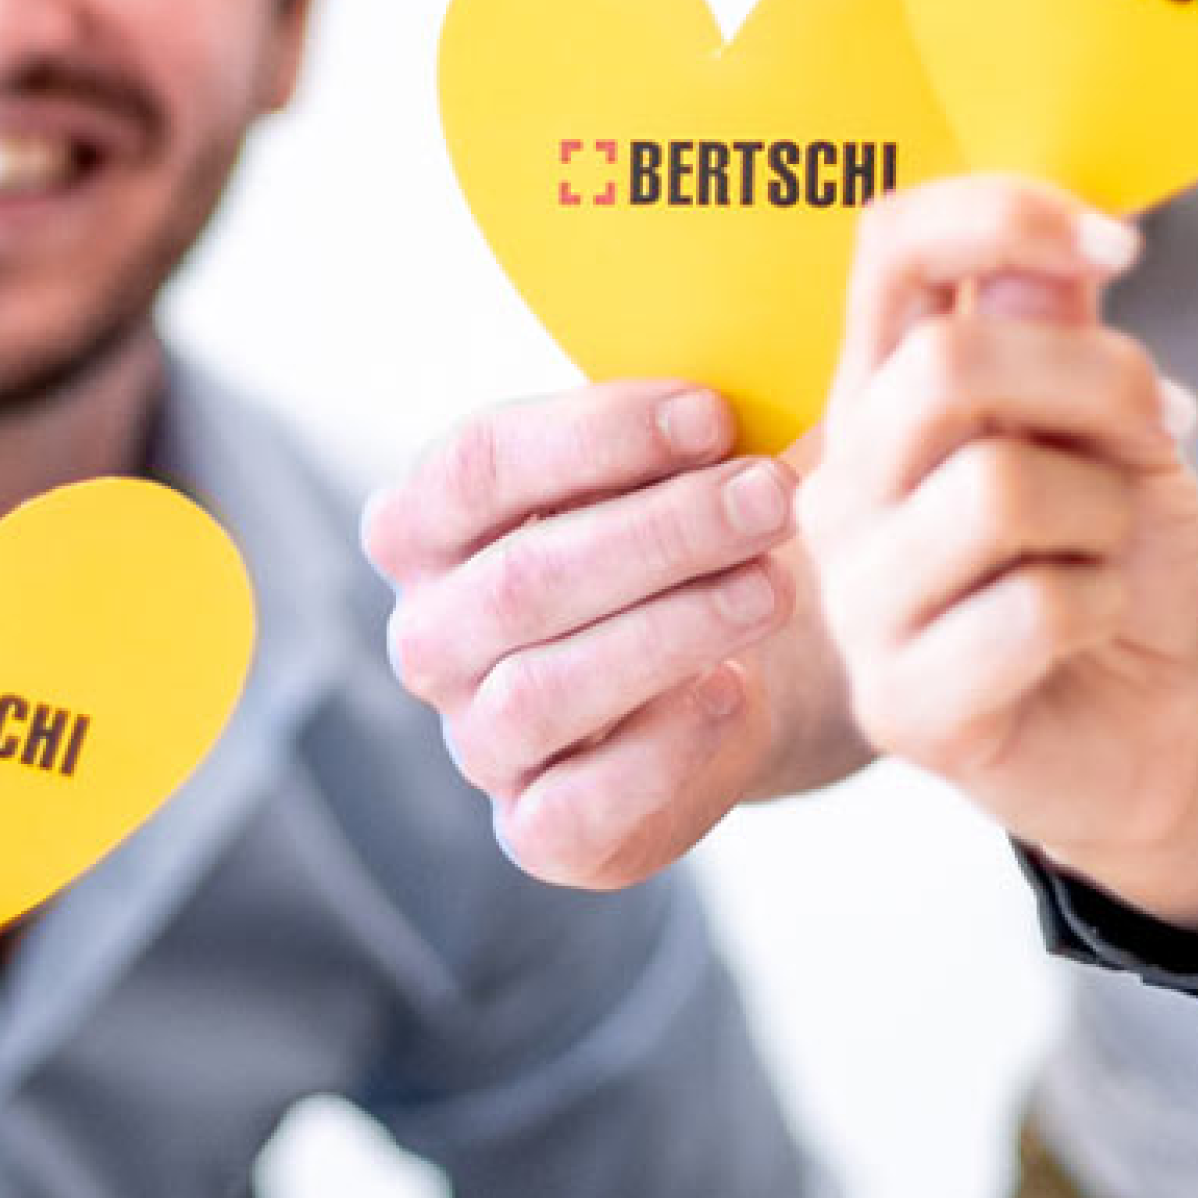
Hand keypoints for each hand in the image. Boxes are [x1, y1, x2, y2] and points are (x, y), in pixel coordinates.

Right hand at [362, 383, 858, 886]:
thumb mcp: (665, 470)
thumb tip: (759, 366)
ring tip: (773, 586)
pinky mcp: (535, 831)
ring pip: (544, 688)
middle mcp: (428, 636)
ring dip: (673, 628)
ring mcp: (475, 740)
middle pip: (522, 578)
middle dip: (662, 532)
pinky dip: (660, 750)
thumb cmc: (678, 549)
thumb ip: (676, 425)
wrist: (724, 685)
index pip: (478, 465)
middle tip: (770, 497)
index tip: (715, 414)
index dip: (599, 435)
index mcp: (424, 524)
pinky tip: (733, 695)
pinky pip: (573, 807)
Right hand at [802, 178, 1197, 930]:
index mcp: (883, 395)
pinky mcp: (898, 701)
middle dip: (1096, 386)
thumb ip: (1069, 345)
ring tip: (1105, 552)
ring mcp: (856, 597)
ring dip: (1105, 512)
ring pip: (997, 488)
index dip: (1001, 218)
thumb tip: (1043, 263)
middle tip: (1155, 431)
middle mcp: (845, 485)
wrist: (1149, 726)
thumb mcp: (1120, 434)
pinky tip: (1090, 629)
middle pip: (946, 367)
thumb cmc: (1115, 573)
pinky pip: (1032, 607)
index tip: (1117, 246)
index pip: (891, 251)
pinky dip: (1104, 605)